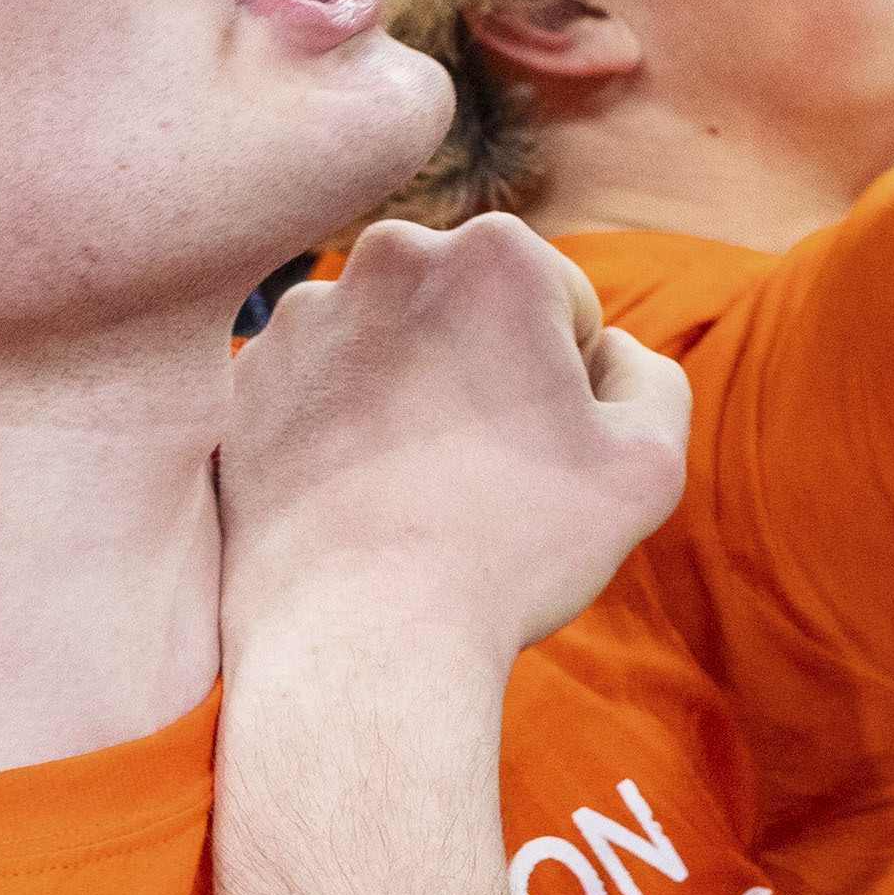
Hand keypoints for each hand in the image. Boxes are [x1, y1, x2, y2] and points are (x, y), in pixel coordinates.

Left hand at [215, 214, 686, 668]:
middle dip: (486, 372)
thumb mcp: (647, 463)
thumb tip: (609, 354)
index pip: (562, 305)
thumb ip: (650, 377)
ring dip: (411, 398)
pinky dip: (342, 432)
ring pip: (391, 347)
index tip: (545, 451)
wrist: (358, 640)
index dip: (571, 385)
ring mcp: (301, 319)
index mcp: (492, 254)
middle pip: (470, 311)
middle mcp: (386, 259)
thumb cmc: (510, 549)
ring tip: (418, 493)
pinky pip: (320, 391)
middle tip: (486, 472)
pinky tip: (358, 500)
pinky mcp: (243, 382)